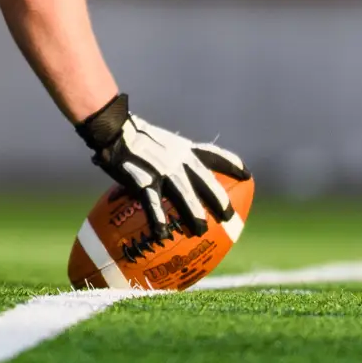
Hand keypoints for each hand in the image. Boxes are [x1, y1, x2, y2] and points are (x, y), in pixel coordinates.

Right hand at [74, 94, 247, 241]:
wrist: (113, 128)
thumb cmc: (132, 135)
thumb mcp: (159, 141)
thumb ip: (169, 156)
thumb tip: (173, 170)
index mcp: (183, 149)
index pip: (214, 155)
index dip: (232, 165)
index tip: (248, 175)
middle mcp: (178, 159)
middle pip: (205, 181)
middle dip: (219, 199)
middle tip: (229, 216)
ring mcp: (163, 170)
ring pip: (184, 194)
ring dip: (194, 213)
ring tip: (201, 230)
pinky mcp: (144, 179)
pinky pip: (154, 204)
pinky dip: (158, 220)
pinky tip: (161, 234)